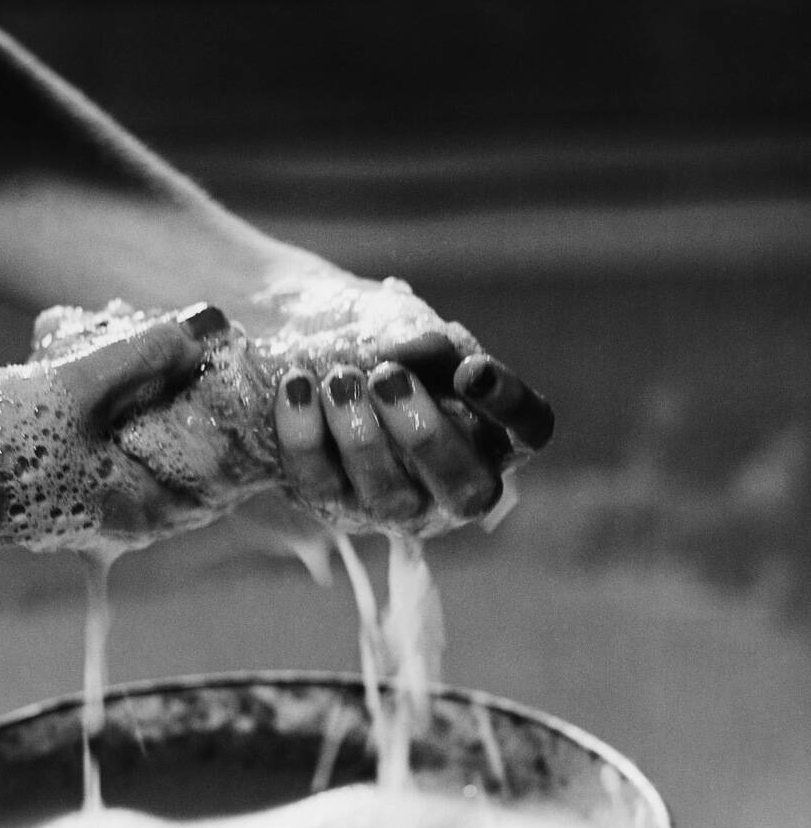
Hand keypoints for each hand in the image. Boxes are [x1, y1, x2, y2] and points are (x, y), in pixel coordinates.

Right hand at [0, 304, 220, 550]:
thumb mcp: (70, 391)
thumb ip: (140, 354)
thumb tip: (204, 324)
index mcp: (142, 506)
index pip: (215, 455)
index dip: (220, 397)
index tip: (215, 346)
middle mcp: (117, 499)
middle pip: (170, 425)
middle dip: (161, 366)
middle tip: (149, 320)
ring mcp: (79, 477)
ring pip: (122, 407)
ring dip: (112, 356)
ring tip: (98, 317)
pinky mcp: (44, 451)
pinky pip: (80, 404)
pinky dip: (73, 367)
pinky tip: (53, 332)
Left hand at [259, 270, 553, 535]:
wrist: (306, 339)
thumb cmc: (379, 335)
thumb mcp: (405, 323)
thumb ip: (422, 337)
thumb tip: (426, 349)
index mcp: (493, 430)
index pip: (530, 431)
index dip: (509, 407)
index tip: (471, 368)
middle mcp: (453, 482)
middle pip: (469, 490)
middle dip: (428, 436)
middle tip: (387, 376)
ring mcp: (393, 503)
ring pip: (392, 499)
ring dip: (363, 438)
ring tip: (339, 379)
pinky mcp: (330, 503)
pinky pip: (320, 484)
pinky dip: (305, 434)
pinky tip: (297, 385)